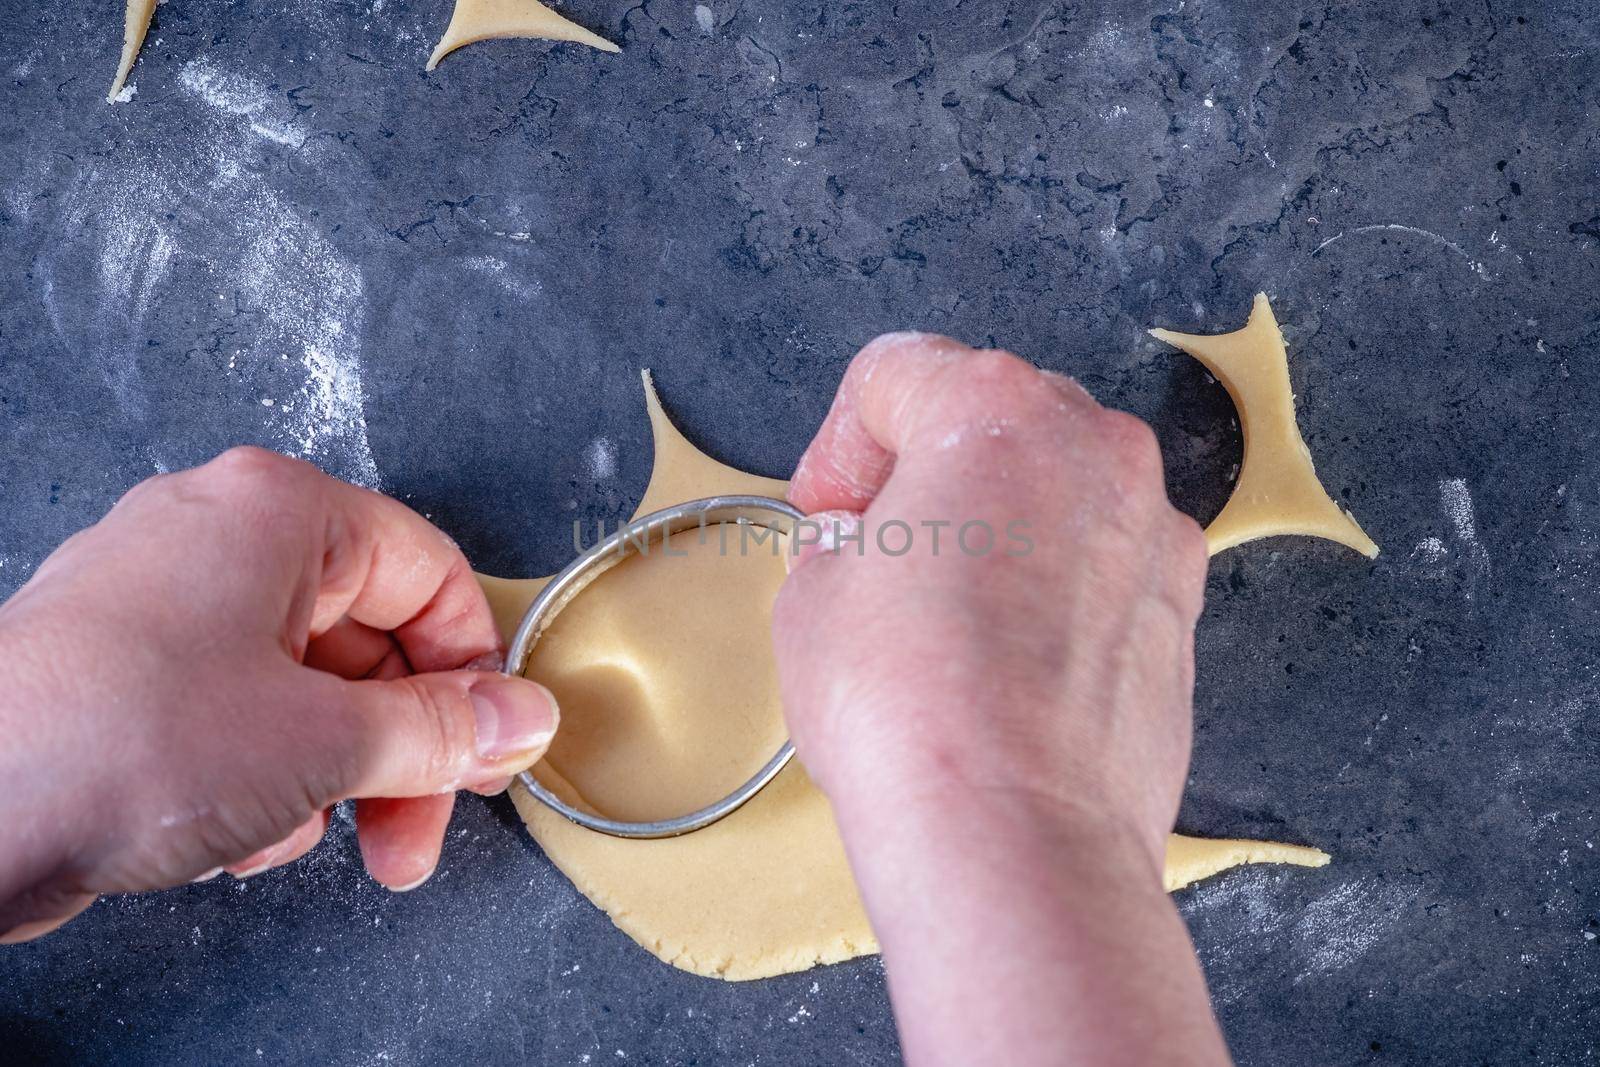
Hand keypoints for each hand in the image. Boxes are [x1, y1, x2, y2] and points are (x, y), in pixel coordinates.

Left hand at [0, 448, 558, 942]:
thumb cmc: (113, 739)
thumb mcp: (323, 742)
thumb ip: (441, 729)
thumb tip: (517, 716)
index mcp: (278, 511)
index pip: (430, 573)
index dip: (472, 669)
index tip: (490, 745)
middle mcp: (220, 539)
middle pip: (368, 640)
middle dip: (401, 750)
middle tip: (419, 824)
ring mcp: (167, 605)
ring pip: (307, 689)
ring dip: (328, 776)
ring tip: (305, 835)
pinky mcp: (129, 674)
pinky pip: (242, 717)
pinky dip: (259, 778)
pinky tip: (233, 835)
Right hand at [773, 334, 1226, 1064]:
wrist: (1015, 833)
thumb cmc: (906, 705)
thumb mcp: (812, 594)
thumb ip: (844, 538)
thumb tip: (869, 548)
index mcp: (995, 410)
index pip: (895, 374)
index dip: (838, 442)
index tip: (826, 509)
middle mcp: (1095, 448)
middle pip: (990, 417)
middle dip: (924, 470)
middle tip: (875, 548)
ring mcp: (1154, 529)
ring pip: (1056, 489)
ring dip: (995, 523)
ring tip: (945, 610)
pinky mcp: (1183, 609)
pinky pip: (1103, 563)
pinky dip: (1054, 584)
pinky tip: (1009, 657)